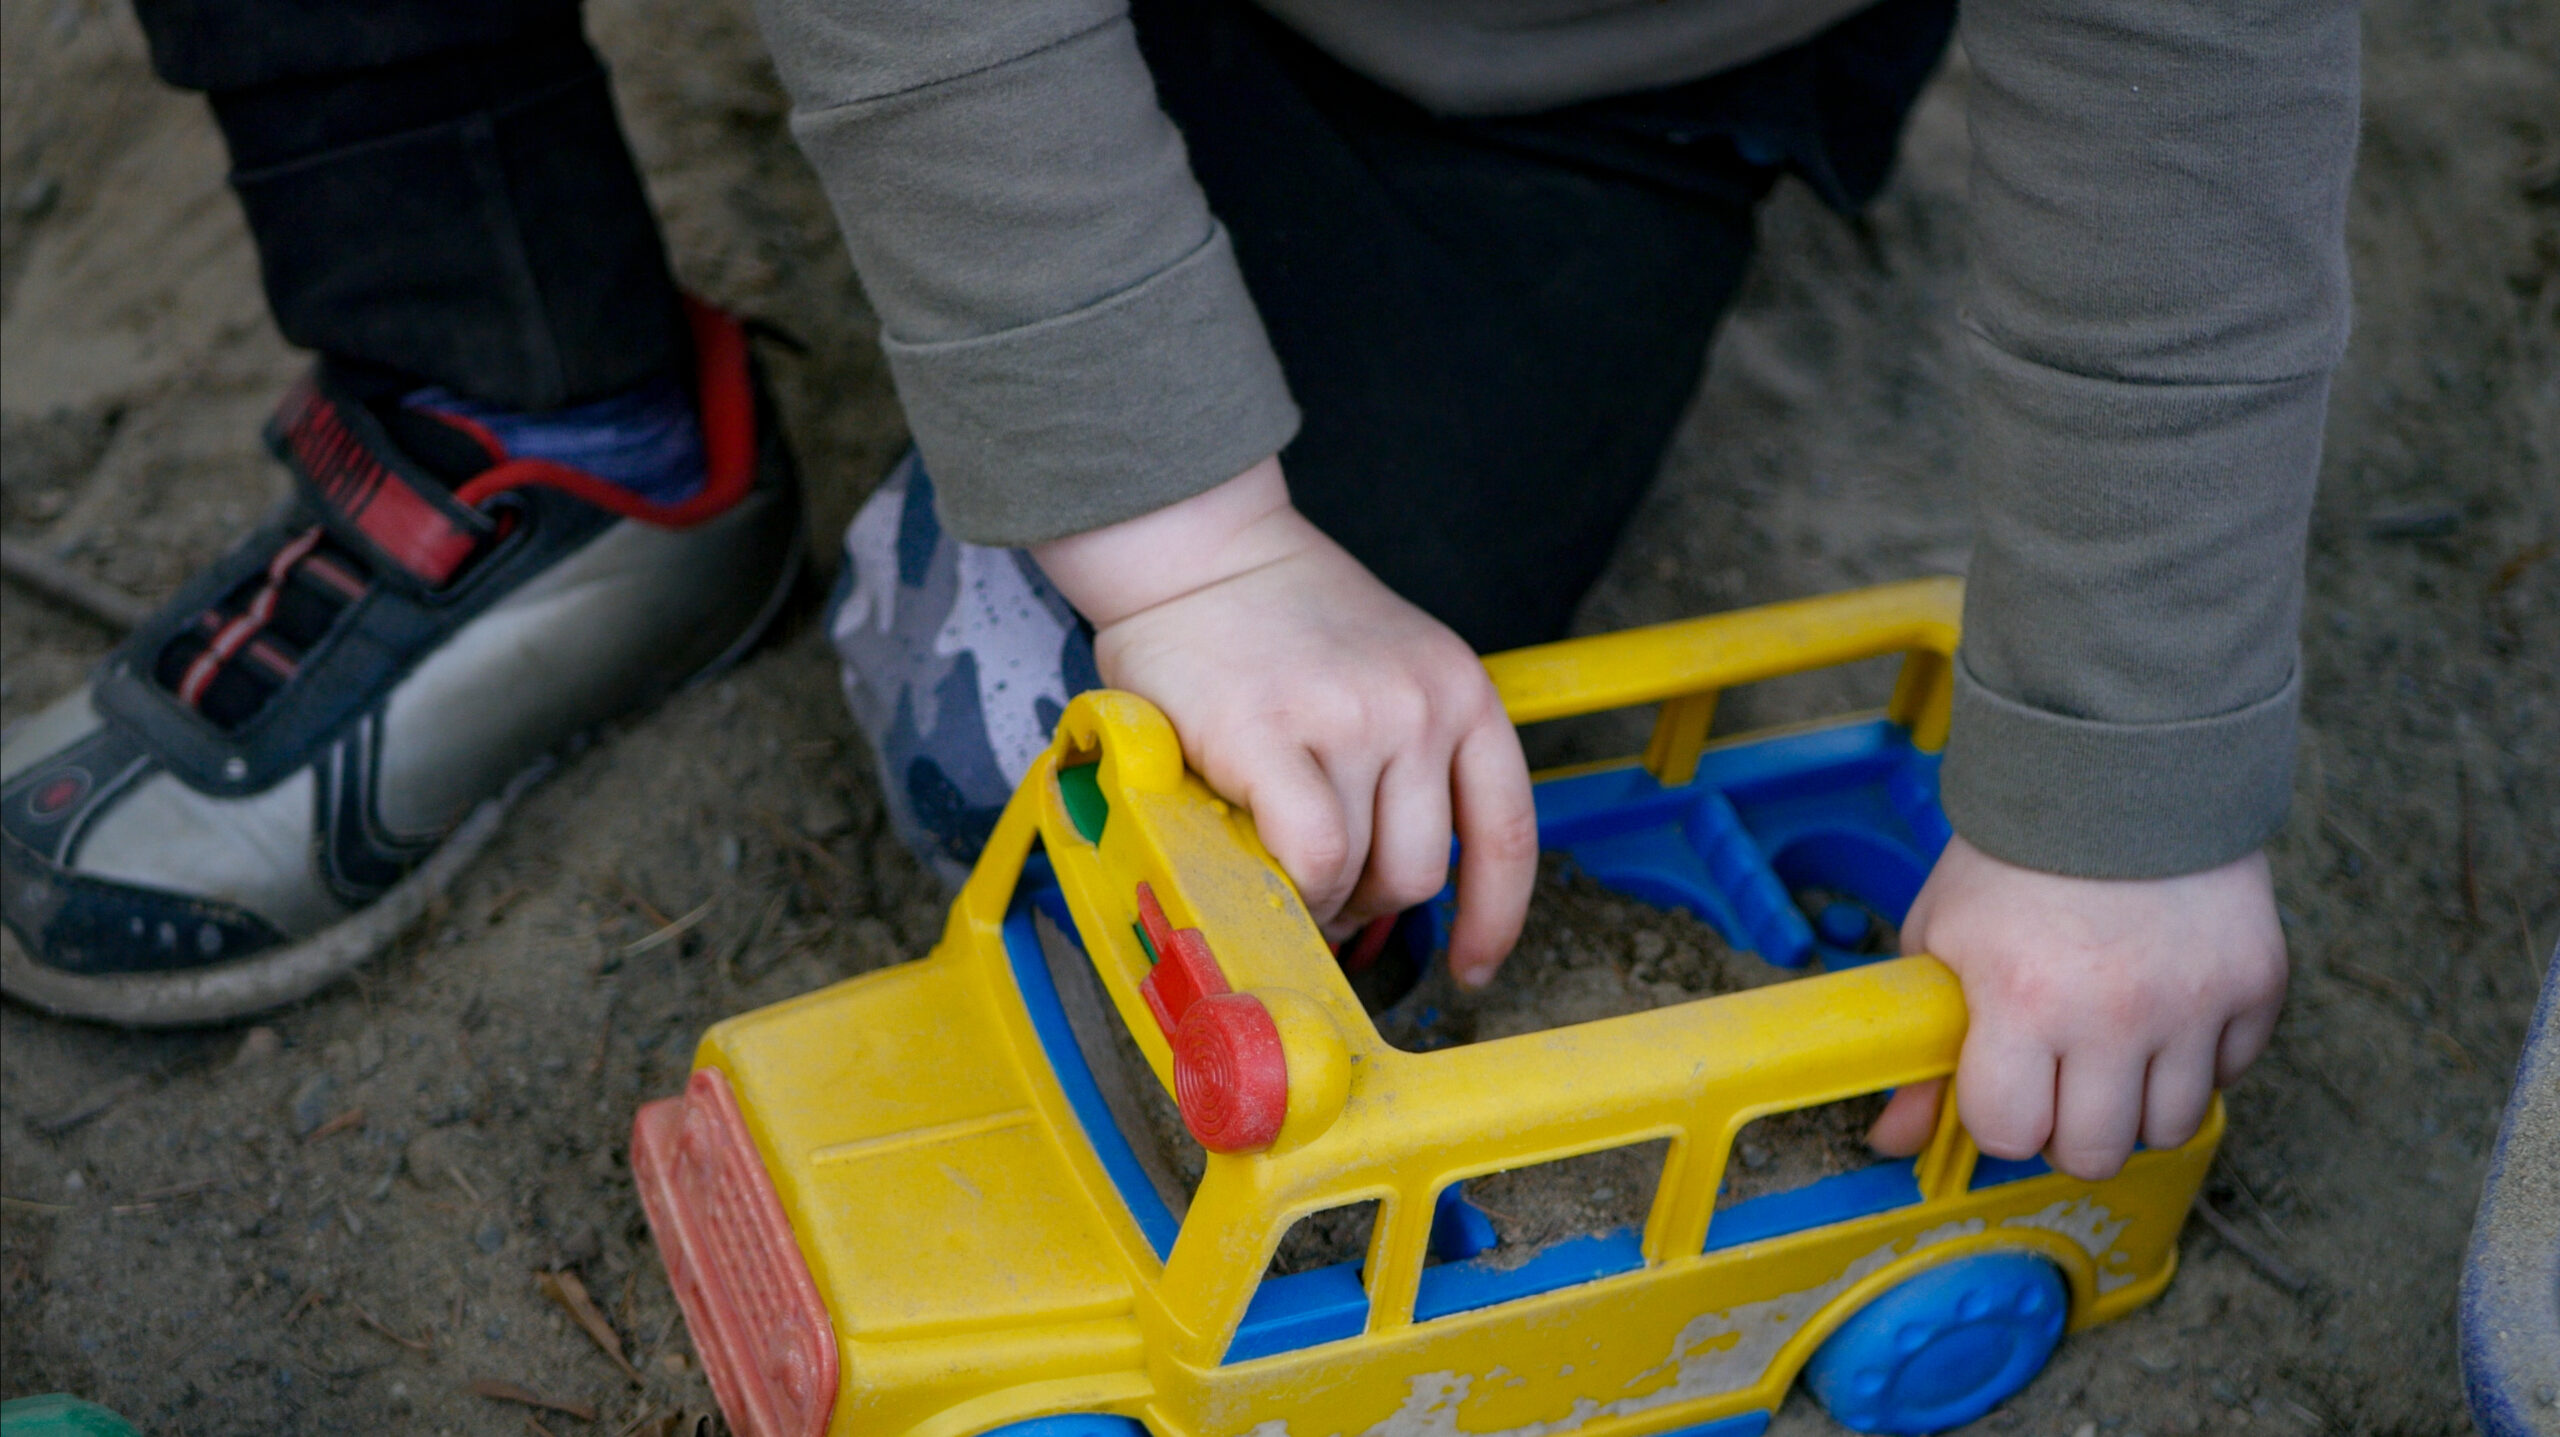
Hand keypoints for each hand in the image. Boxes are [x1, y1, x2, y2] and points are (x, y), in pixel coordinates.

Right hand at [1032, 458, 1537, 985]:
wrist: (1197, 549)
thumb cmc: (1276, 621)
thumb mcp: (1387, 669)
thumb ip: (1408, 756)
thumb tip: (1389, 880)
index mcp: (1460, 690)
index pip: (1507, 832)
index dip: (1495, 918)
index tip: (1473, 966)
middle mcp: (1421, 705)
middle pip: (1422, 871)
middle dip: (1368, 903)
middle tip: (1317, 888)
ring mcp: (1352, 719)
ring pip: (1362, 873)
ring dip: (1314, 895)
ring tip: (1271, 861)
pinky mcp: (1273, 734)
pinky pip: (1310, 857)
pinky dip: (1287, 884)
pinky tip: (1254, 862)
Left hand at [1866, 836, 2287, 1179]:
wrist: (2119, 766)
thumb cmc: (2013, 858)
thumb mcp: (1940, 940)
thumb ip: (1919, 1047)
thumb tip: (1896, 1140)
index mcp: (2021, 1000)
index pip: (2008, 1134)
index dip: (1997, 1116)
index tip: (1999, 1082)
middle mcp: (2115, 1014)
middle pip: (2095, 1153)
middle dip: (2066, 1128)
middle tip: (2057, 1077)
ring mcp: (2195, 1002)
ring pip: (2170, 1127)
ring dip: (2135, 1103)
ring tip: (2110, 1043)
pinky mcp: (2258, 984)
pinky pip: (2230, 1075)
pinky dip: (2198, 1059)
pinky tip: (2164, 1007)